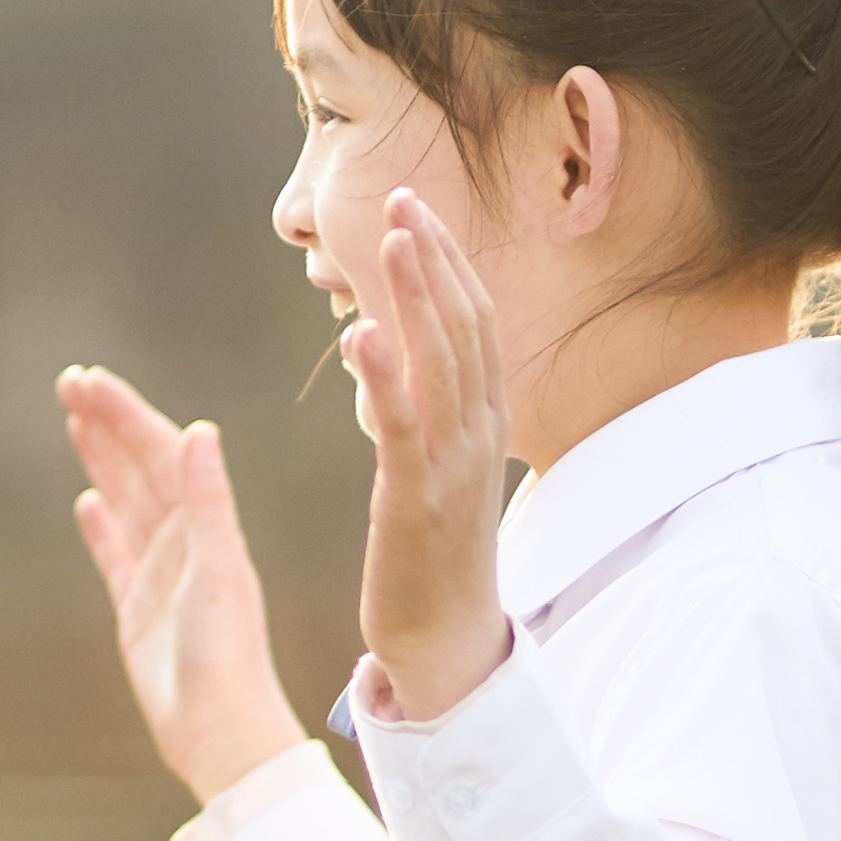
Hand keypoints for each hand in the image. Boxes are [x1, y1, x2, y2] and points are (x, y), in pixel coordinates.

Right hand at [60, 365, 304, 804]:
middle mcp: (184, 542)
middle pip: (140, 467)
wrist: (220, 730)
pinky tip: (86, 501)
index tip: (87, 380)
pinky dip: (101, 526)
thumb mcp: (217, 569)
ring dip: (103, 461)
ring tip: (76, 422)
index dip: (126, 413)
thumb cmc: (227, 653)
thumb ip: (208, 500)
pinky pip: (116, 554)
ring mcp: (160, 574)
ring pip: (126, 501)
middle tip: (69, 382)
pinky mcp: (138, 609)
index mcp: (206, 526)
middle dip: (108, 424)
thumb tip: (200, 429)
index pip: (161, 452)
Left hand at [340, 188, 512, 722]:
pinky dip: (382, 380)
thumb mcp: (438, 465)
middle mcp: (477, 434)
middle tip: (405, 199)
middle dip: (434, 260)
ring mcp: (452, 467)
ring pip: (441, 365)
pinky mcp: (414, 502)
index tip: (415, 211)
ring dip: (417, 297)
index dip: (446, 263)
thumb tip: (385, 346)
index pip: (473, 322)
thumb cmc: (435, 552)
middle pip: (464, 327)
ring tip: (392, 240)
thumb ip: (422, 405)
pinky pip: (400, 430)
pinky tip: (358, 338)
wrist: (447, 641)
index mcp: (483, 422)